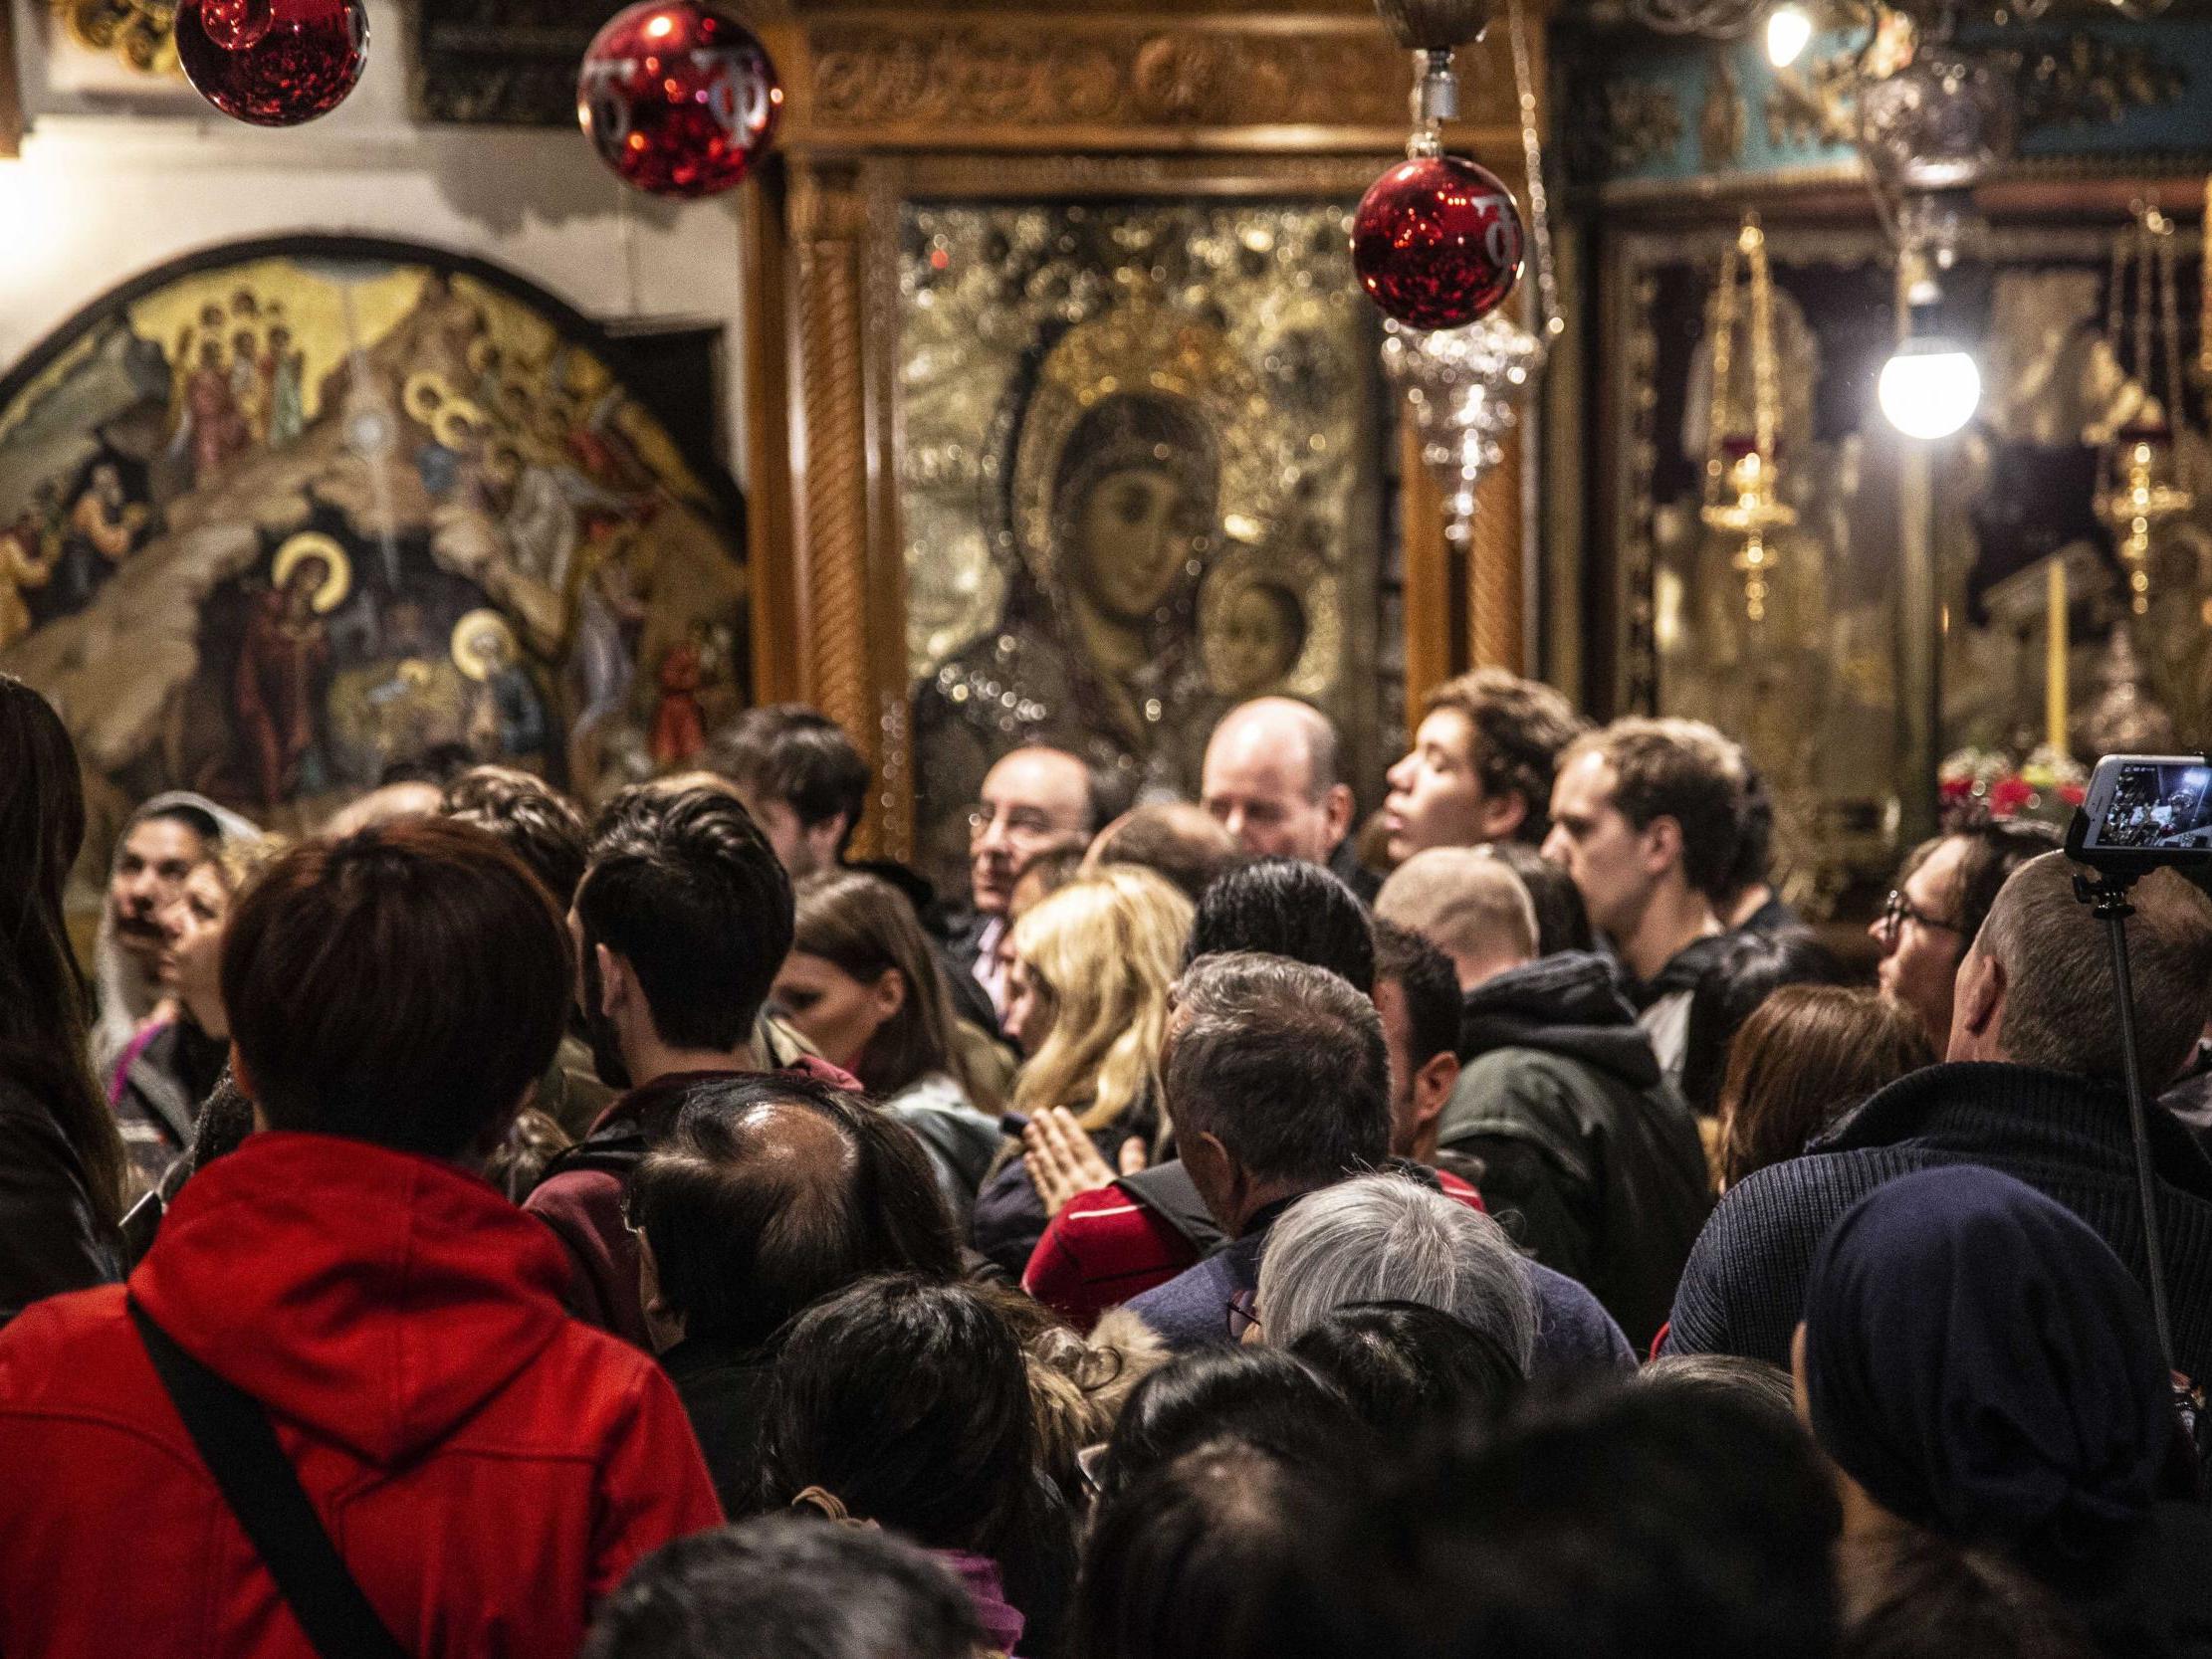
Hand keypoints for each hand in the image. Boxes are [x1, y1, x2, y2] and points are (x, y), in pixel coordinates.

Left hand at [1024, 1106, 1139, 1217]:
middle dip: (1048, 1131)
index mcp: (1098, 1176)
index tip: (1058, 1111)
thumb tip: (1134, 1141)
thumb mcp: (1136, 1194)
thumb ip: (1133, 1166)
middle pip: (1059, 1151)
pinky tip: (1028, 1159)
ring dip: (1037, 1146)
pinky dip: (1035, 1171)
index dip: (1068, 1127)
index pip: (1079, 1145)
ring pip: (1047, 1166)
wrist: (1106, 1259)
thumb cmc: (1127, 1225)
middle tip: (1038, 1113)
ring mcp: (1062, 1198)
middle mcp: (1077, 1183)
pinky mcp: (1053, 1213)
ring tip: (1028, 1130)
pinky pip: (1041, 1186)